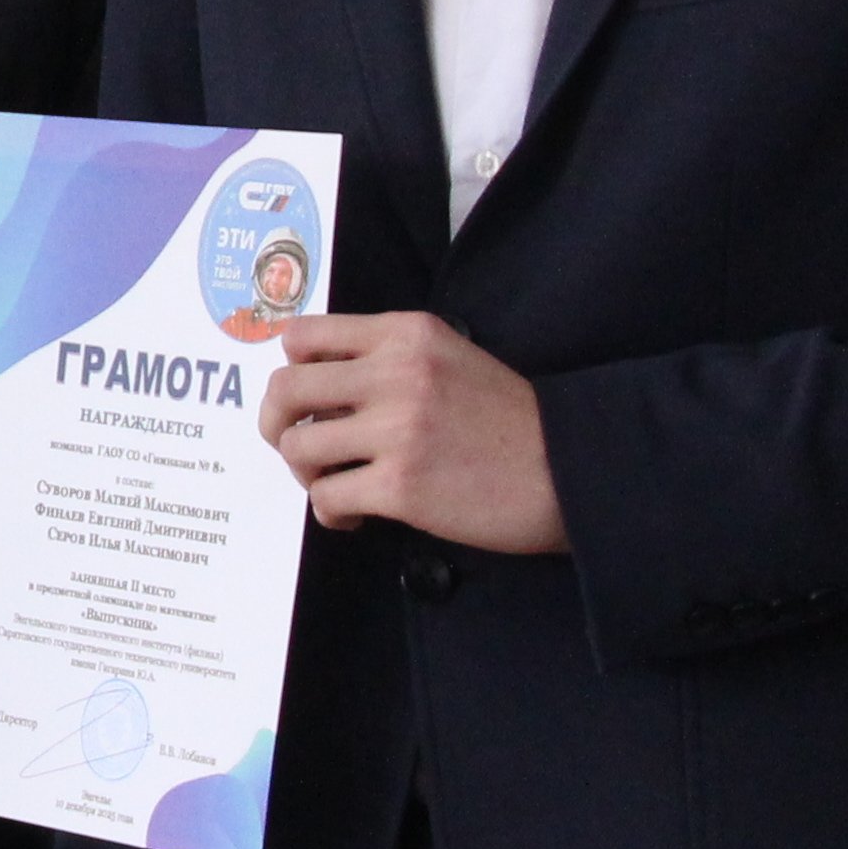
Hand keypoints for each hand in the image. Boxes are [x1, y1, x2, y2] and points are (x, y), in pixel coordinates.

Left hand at [258, 311, 567, 554]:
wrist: (570, 470)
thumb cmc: (510, 422)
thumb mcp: (450, 359)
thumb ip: (387, 359)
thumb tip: (317, 387)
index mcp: (406, 334)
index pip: (302, 335)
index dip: (291, 370)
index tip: (305, 398)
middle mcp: (396, 373)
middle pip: (285, 389)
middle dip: (277, 423)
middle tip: (296, 445)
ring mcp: (398, 430)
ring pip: (298, 447)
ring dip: (306, 472)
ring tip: (336, 484)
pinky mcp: (402, 486)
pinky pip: (326, 498)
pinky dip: (331, 512)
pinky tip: (356, 515)